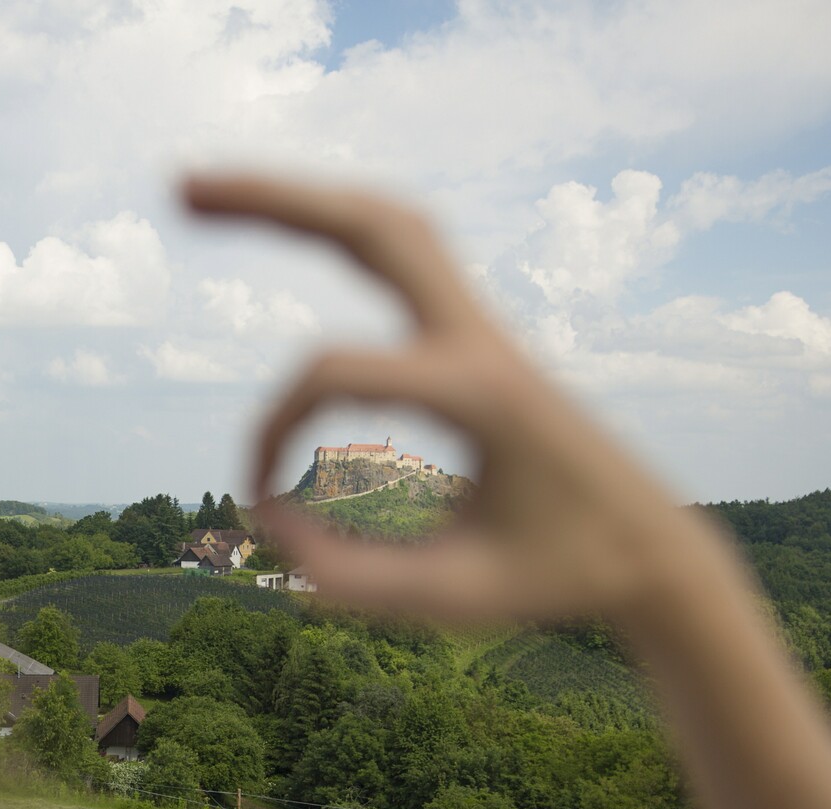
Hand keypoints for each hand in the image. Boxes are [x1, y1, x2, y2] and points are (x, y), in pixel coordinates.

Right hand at [183, 174, 739, 632]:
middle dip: (274, 199)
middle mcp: (481, 341)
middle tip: (180, 188)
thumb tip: (268, 521)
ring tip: (210, 193)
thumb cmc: (556, 576)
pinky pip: (406, 255)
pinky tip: (292, 223)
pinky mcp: (481, 336)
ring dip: (303, 200)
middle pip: (373, 228)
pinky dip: (342, 229)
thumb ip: (349, 577)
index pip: (333, 373)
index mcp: (477, 393)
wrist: (650, 548)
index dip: (272, 433)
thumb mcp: (452, 598)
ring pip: (391, 224)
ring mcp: (486, 329)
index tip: (262, 503)